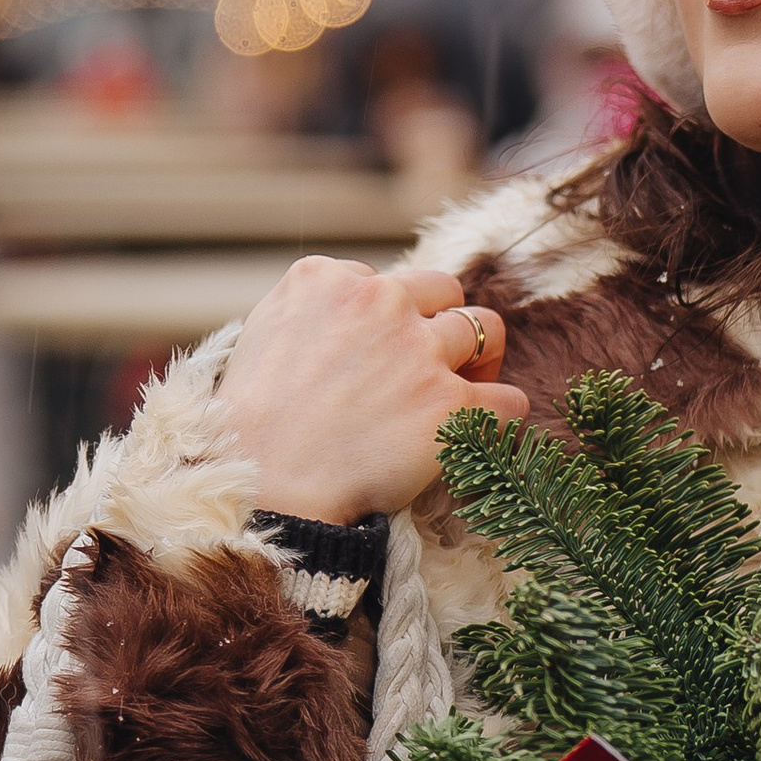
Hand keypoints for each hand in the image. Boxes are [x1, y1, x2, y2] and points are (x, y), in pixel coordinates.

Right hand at [216, 257, 527, 522]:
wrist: (263, 483)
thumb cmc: (252, 427)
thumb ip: (312, 313)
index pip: (384, 281)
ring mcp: (420, 349)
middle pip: (444, 291)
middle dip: (442, 326)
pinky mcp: (451, 402)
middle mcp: (380, 301)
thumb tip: (353, 322)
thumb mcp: (261, 337)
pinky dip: (500, 417)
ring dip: (477, 363)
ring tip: (456, 400)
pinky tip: (478, 436)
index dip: (388, 321)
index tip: (373, 360)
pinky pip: (509, 399)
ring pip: (485, 329)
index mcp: (326, 278)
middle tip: (430, 370)